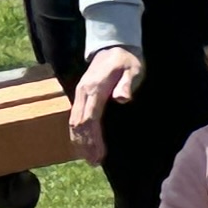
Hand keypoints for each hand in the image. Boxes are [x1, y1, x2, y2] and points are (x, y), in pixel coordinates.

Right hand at [67, 44, 142, 162]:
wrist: (114, 45)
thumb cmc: (127, 60)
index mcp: (95, 89)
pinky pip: (75, 117)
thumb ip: (127, 83)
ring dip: (79, 141)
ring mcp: (80, 94)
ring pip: (74, 121)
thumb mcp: (133, 69)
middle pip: (78, 124)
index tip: (99, 154)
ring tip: (89, 158)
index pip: (89, 119)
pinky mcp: (82, 95)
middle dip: (85, 144)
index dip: (92, 139)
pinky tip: (83, 143)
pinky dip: (77, 132)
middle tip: (94, 162)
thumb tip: (122, 98)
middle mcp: (83, 93)